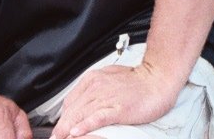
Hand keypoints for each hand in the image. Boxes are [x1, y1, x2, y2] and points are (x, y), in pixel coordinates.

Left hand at [51, 62, 177, 138]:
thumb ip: (95, 90)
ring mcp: (107, 97)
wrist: (157, 79)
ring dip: (68, 129)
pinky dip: (86, 125)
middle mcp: (96, 87)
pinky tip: (77, 132)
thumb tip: (83, 103)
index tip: (60, 128)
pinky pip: (98, 118)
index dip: (63, 117)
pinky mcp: (118, 108)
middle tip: (56, 138)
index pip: (70, 101)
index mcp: (92, 79)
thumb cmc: (137, 81)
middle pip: (72, 110)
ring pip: (81, 115)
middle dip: (62, 127)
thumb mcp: (109, 79)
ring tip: (61, 138)